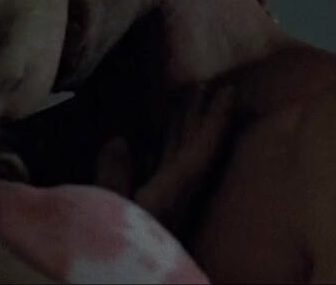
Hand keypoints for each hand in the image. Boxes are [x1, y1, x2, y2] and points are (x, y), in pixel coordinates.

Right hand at [94, 84, 236, 237]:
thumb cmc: (116, 250)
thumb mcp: (107, 210)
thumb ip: (113, 176)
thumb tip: (119, 141)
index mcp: (172, 193)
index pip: (202, 149)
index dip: (216, 119)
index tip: (229, 91)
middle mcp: (176, 198)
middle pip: (193, 150)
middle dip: (198, 117)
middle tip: (201, 85)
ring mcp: (166, 209)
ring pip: (179, 162)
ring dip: (182, 133)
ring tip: (180, 105)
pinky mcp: (155, 217)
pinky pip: (164, 177)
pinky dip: (162, 155)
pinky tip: (153, 147)